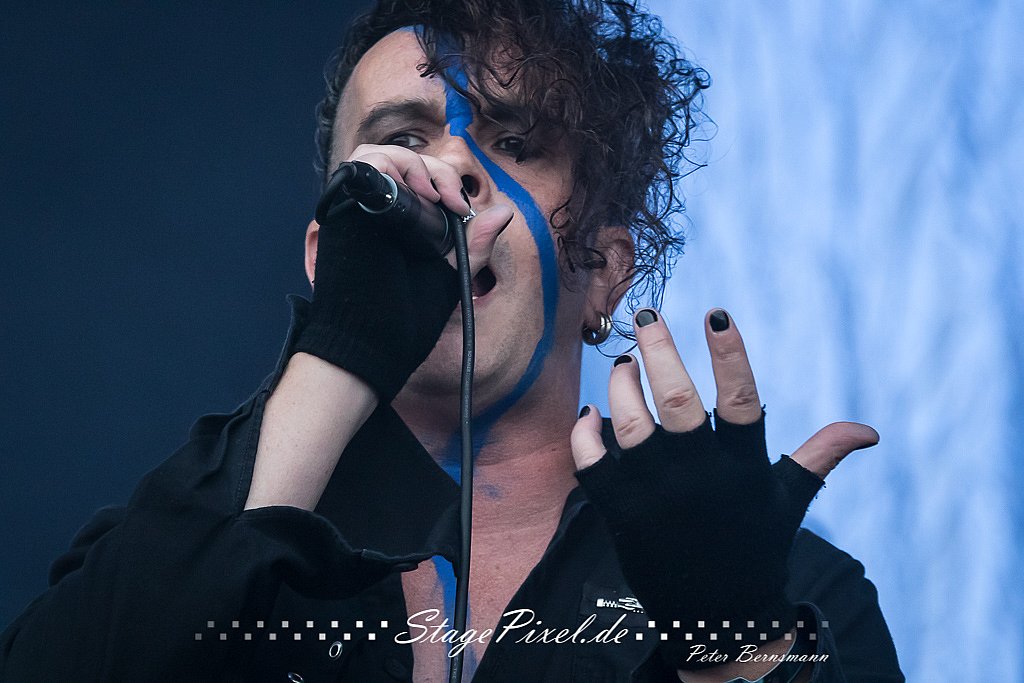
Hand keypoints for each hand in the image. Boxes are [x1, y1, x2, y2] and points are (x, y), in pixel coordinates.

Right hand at [294, 145, 512, 400]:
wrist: (374, 345)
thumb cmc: (406, 320)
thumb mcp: (450, 274)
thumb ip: (475, 244)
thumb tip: (503, 212)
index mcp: (404, 225)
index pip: (421, 179)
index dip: (446, 180)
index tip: (461, 207)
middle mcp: (379, 213)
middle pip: (402, 160)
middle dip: (435, 170)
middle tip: (451, 199)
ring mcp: (359, 209)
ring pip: (378, 155)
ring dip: (410, 163)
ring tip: (432, 193)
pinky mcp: (344, 210)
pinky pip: (360, 165)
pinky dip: (386, 164)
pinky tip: (413, 190)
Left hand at [570, 308, 878, 667]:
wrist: (717, 619)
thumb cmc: (756, 547)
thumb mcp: (789, 501)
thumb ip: (820, 457)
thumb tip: (869, 431)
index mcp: (744, 469)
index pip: (741, 400)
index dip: (731, 355)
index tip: (718, 314)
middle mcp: (699, 478)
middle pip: (675, 400)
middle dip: (659, 350)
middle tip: (647, 316)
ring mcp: (656, 496)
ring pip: (629, 424)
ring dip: (621, 385)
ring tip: (624, 363)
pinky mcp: (620, 514)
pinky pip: (591, 464)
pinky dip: (585, 434)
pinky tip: (590, 414)